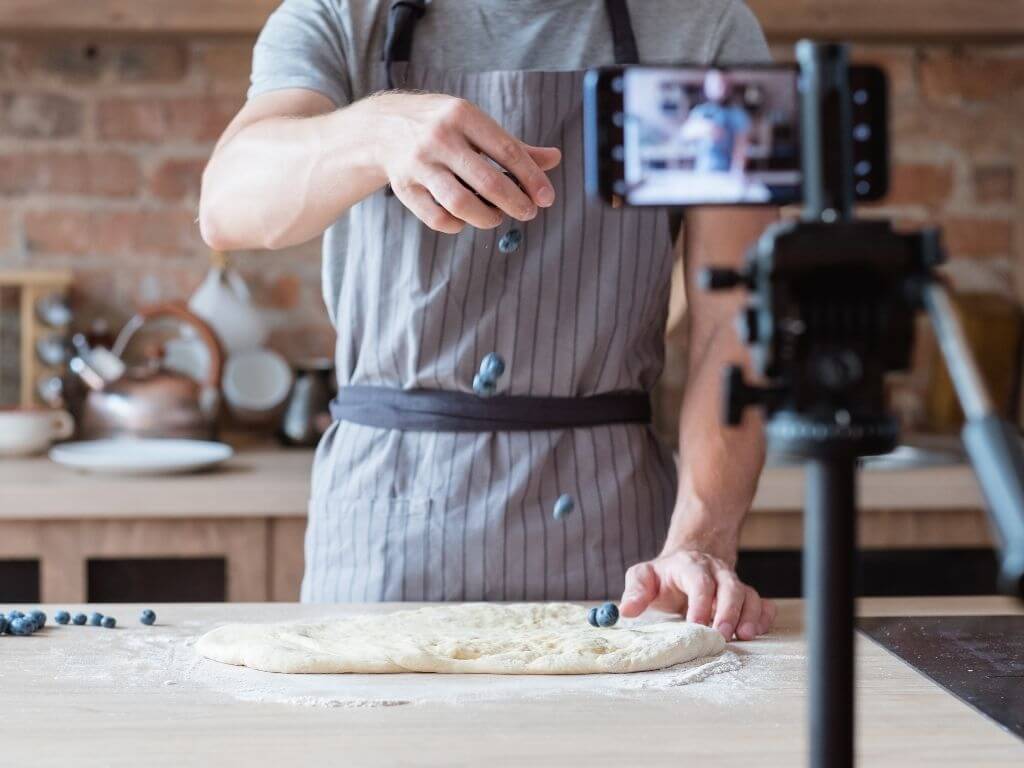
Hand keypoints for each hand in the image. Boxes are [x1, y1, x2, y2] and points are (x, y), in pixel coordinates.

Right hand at [368, 92, 560, 232]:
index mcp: (463, 115)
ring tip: (496, 216)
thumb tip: (555, 159)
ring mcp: (419, 164)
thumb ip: (513, 146)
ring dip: (487, 218)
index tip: (547, 199)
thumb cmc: (442, 127)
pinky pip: (437, 219)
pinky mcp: (404, 188)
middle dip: (515, 203)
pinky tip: (465, 219)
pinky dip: (457, 225)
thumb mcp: (475, 124)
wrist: (382, 127)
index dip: (531, 178)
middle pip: (487, 181)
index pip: (507, 151)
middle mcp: (439, 137)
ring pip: (460, 204)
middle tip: (528, 213)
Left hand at [620, 548, 775, 640]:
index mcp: (690, 566)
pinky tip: (757, 631)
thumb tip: (626, 610)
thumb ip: (635, 591)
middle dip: (728, 611)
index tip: (695, 626)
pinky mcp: (745, 596)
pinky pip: (763, 603)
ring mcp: (733, 583)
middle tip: (722, 635)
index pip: (699, 580)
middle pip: (730, 586)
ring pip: (749, 594)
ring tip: (745, 636)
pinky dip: (764, 616)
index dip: (700, 603)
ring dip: (750, 616)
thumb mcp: (643, 577)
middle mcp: (716, 572)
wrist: (687, 563)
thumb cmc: (664, 577)